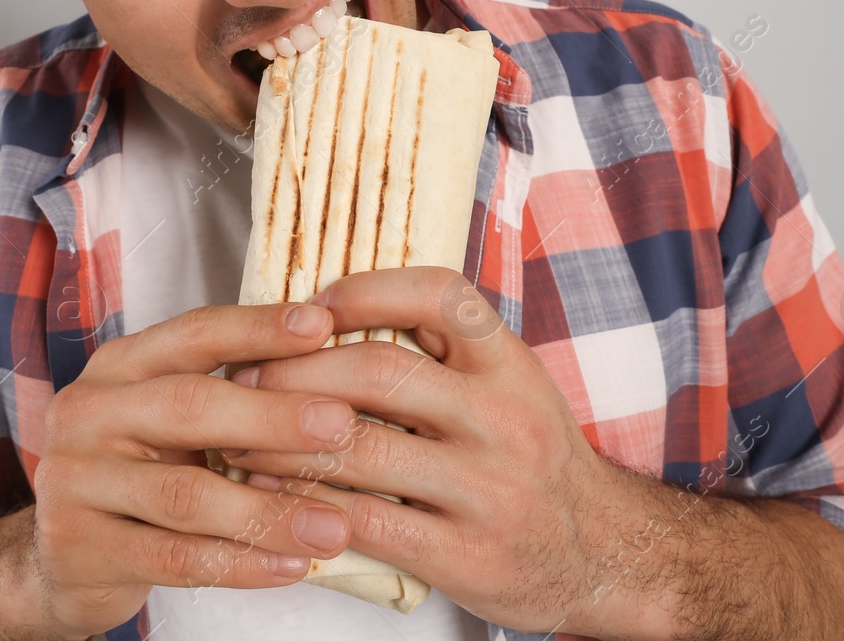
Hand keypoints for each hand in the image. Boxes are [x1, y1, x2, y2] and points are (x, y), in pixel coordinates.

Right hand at [25, 301, 362, 638]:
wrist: (61, 557)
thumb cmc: (139, 472)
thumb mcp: (167, 418)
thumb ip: (228, 390)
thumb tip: (330, 360)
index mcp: (119, 367)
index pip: (192, 334)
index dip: (256, 329)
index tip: (321, 326)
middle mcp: (88, 412)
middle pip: (188, 406)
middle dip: (273, 417)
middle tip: (341, 426)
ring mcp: (75, 480)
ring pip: (185, 494)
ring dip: (267, 511)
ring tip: (333, 526)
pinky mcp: (79, 548)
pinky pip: (174, 558)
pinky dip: (240, 563)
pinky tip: (291, 566)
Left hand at [220, 266, 627, 635]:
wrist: (605, 553)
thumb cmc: (534, 457)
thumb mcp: (511, 385)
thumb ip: (443, 351)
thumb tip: (333, 310)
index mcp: (510, 364)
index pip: (439, 296)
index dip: (367, 290)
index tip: (314, 305)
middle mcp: (505, 418)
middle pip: (380, 372)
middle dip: (296, 372)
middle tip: (246, 376)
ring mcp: (488, 488)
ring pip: (360, 449)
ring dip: (281, 442)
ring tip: (238, 437)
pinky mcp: (466, 553)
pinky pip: (365, 520)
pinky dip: (304, 505)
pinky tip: (269, 496)